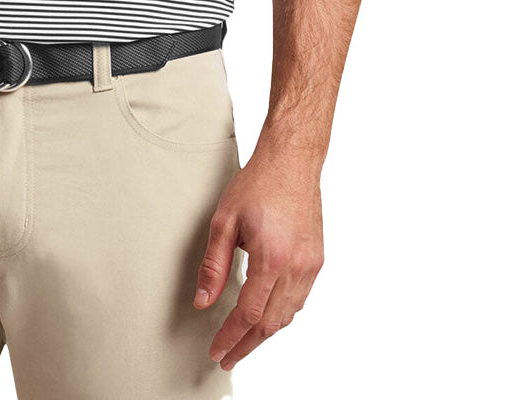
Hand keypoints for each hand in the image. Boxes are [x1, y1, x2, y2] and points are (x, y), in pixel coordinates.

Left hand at [193, 145, 324, 369]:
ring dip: (265, 334)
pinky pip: (299, 299)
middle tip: (228, 356)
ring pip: (288, 315)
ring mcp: (310, 266)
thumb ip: (213, 265)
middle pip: (270, 323)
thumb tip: (204, 300)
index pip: (248, 314)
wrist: (292, 162)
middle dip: (247, 345)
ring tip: (243, 342)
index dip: (231, 337)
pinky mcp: (316, 260)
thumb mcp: (224, 221)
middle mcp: (296, 267)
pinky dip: (281, 315)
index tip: (217, 351)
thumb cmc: (258, 184)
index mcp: (271, 258)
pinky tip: (267, 316)